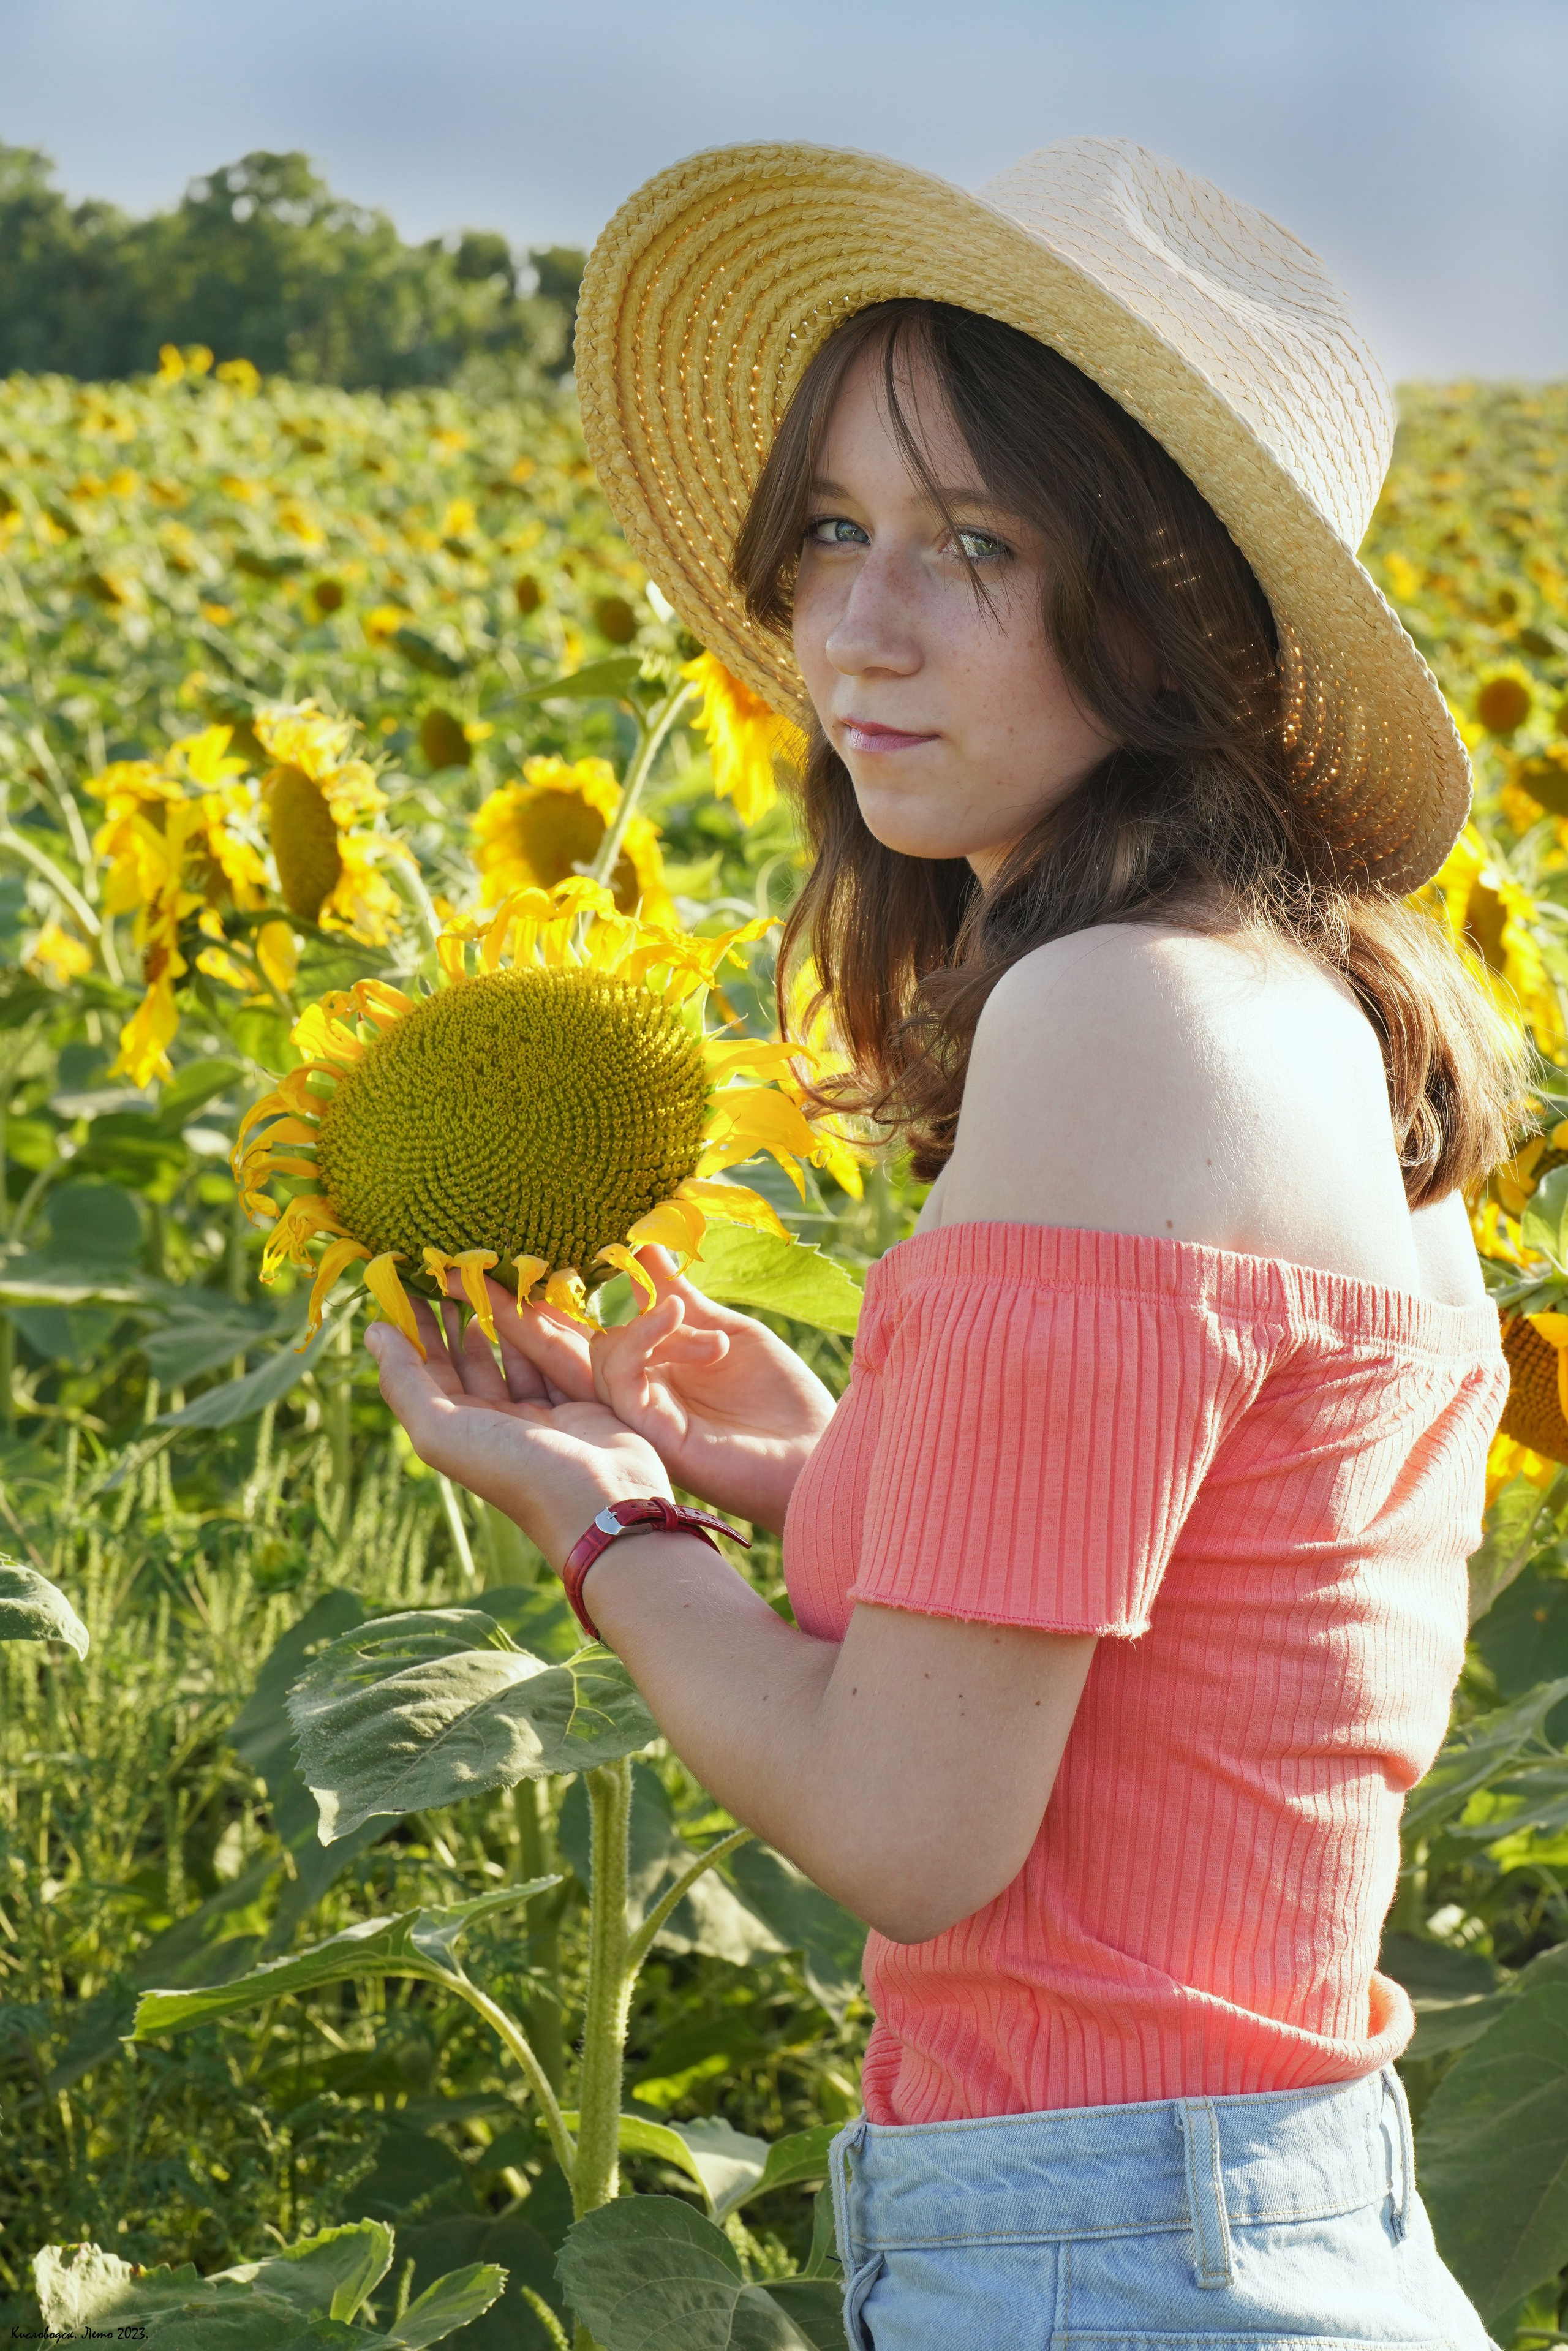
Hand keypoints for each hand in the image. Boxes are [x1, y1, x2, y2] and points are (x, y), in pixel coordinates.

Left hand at [364, 1292, 670, 1572]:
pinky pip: (551, 1357)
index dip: (412, 1327)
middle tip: (445, 1266)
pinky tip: (534, 1297)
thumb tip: (372, 1330)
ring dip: (497, 1315)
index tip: (406, 1279)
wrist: (601, 1502)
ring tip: (485, 1270)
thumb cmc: (514, 1470)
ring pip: (509, 1354)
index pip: (424, 1370)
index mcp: (454, 1430)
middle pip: (465, 1360)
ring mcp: (534, 1412)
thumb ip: (405, 1380)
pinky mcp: (574, 1401)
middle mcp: (490, 1420)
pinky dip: (541, 1329)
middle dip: (453, 1315)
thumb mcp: (442, 1430)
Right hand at [485, 1252, 836, 1532]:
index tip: (495, 1266)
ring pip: (577, 1362)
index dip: (535, 1304)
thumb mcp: (725, 1332)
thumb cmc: (782, 1403)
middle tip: (460, 1277)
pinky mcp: (650, 1429)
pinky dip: (638, 1336)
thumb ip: (679, 1296)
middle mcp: (626, 1399)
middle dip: (508, 1315)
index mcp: (640, 1376)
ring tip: (601, 1301)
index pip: (573, 1336)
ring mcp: (633, 1417)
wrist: (819, 1456)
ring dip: (573, 1323)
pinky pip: (621, 1375)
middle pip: (552, 1353)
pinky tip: (673, 1315)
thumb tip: (642, 1244)